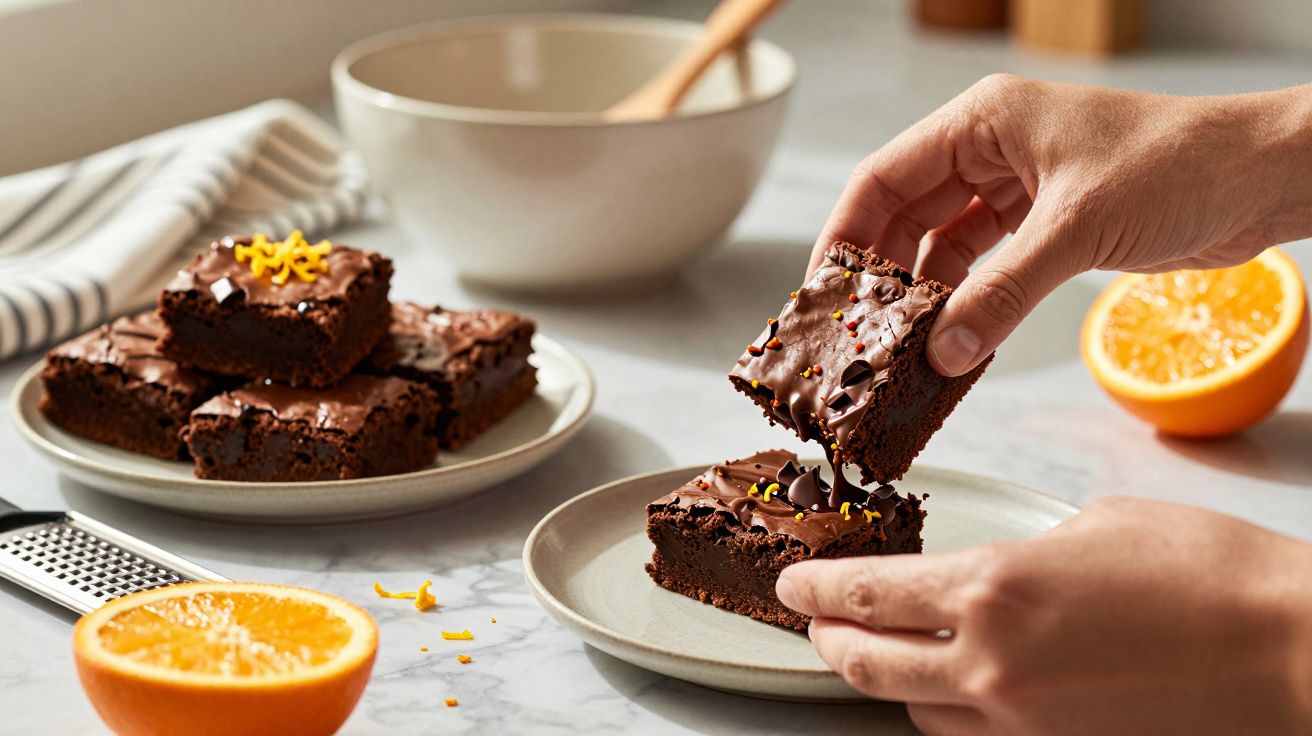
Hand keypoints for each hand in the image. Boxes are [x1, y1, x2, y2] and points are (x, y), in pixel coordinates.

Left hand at [776, 497, 1311, 734]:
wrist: (1290, 651)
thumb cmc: (1207, 573)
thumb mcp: (1092, 525)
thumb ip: (1022, 553)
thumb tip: (998, 573)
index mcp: (993, 588)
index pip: (867, 594)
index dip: (816, 589)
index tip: (792, 584)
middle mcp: (991, 664)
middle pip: (868, 663)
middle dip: (829, 641)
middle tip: (815, 623)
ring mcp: (1023, 721)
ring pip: (914, 707)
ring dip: (887, 677)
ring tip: (881, 651)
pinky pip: (971, 735)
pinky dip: (946, 709)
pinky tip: (954, 685)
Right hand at [810, 75, 1311, 375]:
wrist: (1263, 178)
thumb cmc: (1181, 165)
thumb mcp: (1076, 229)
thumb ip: (1003, 294)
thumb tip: (943, 355)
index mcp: (983, 122)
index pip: (885, 177)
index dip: (846, 235)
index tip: (824, 292)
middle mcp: (990, 150)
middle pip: (905, 216)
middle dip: (882, 276)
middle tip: (856, 334)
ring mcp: (1016, 188)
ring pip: (942, 246)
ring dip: (925, 297)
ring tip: (899, 348)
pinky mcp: (1044, 224)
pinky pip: (984, 267)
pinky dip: (968, 303)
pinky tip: (953, 339)